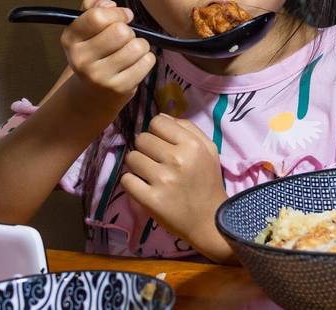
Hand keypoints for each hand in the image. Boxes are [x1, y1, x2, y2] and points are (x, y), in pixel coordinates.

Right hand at [61, 0, 154, 108]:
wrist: (93, 93)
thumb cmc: (95, 52)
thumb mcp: (86, 27)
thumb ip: (94, 5)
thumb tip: (109, 4)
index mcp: (70, 39)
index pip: (98, 16)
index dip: (117, 13)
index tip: (123, 17)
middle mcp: (80, 59)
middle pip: (121, 31)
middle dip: (129, 31)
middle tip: (123, 40)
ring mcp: (99, 76)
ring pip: (137, 46)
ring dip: (139, 45)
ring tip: (130, 52)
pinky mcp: (119, 88)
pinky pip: (147, 61)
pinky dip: (147, 59)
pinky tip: (135, 63)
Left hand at [120, 114, 233, 262]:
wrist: (209, 219)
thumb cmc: (208, 181)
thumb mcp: (209, 150)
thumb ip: (188, 128)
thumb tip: (161, 116)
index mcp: (192, 145)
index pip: (158, 122)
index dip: (157, 131)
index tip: (162, 143)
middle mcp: (177, 159)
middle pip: (141, 138)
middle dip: (146, 148)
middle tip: (156, 160)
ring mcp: (162, 180)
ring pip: (131, 158)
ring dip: (137, 165)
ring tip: (150, 174)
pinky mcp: (149, 199)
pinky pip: (126, 180)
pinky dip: (132, 182)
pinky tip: (144, 186)